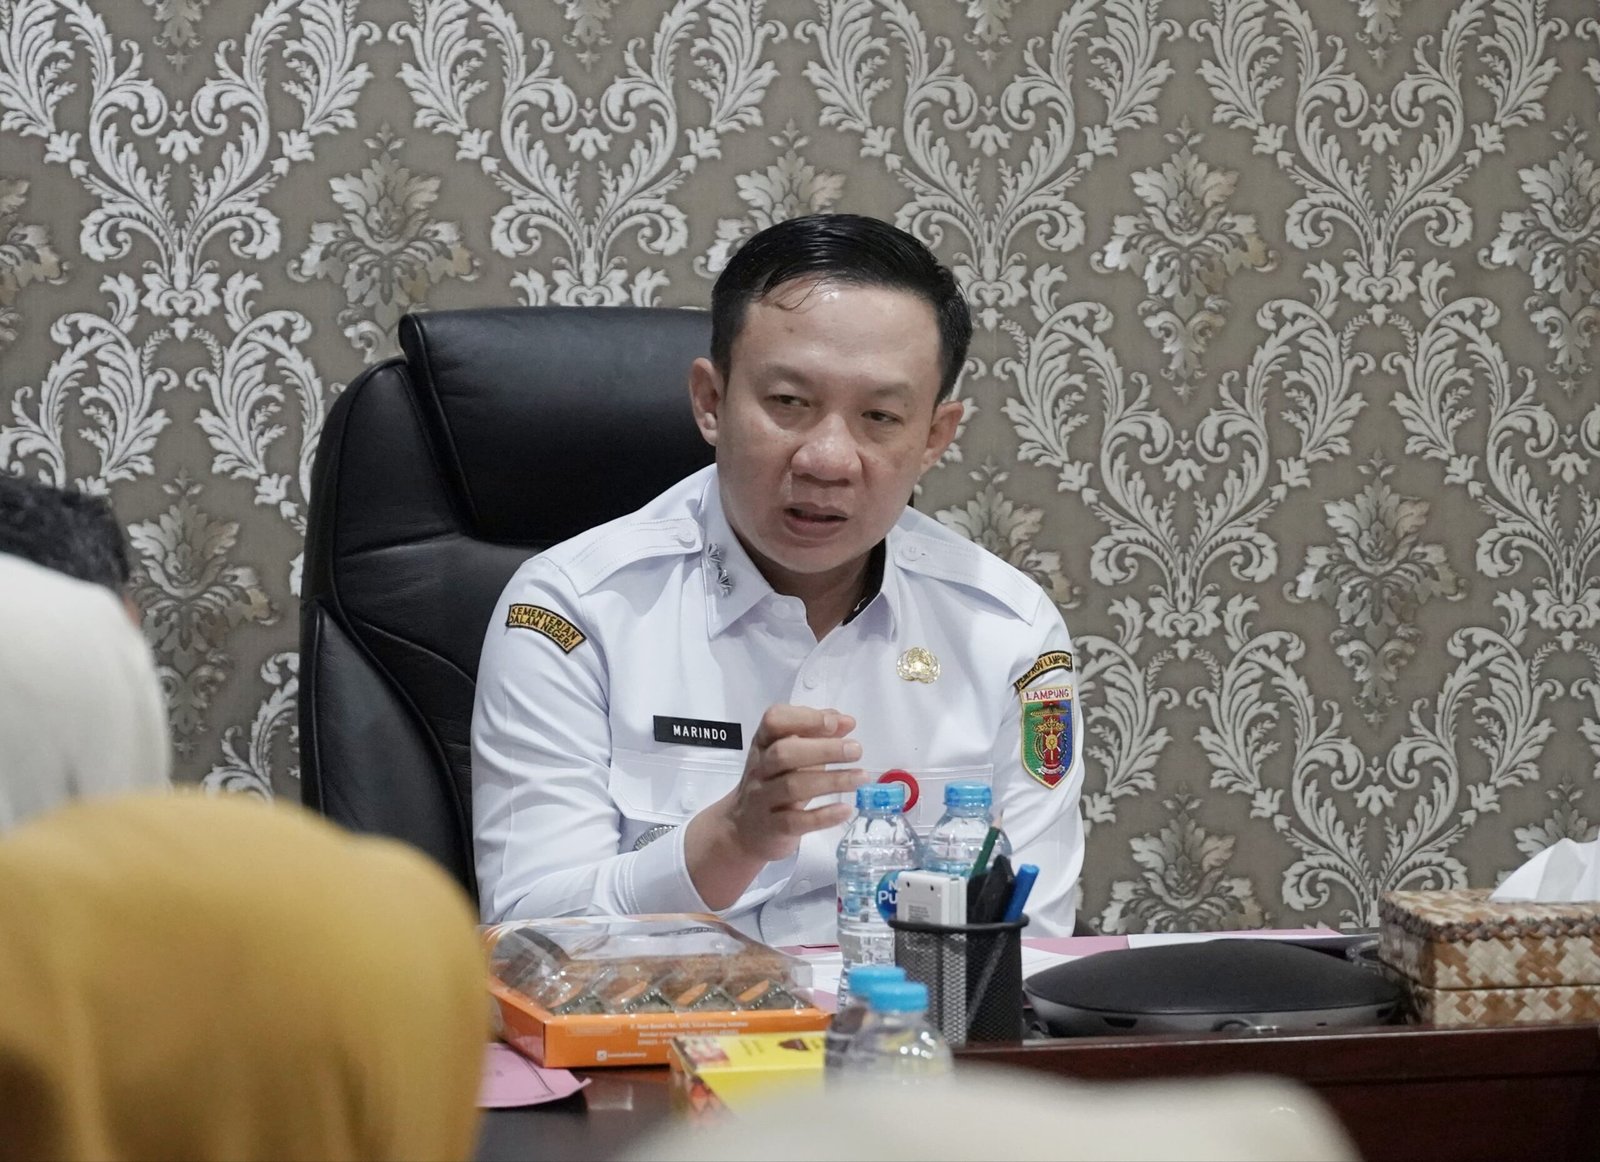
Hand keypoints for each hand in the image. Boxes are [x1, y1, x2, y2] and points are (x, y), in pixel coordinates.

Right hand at [684, 705, 866, 907]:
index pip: (774, 721)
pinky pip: (796, 821)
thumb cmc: (772, 783)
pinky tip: (845, 810)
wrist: (741, 830)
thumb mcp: (790, 755)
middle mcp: (760, 769)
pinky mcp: (772, 828)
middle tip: (856, 750)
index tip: (834, 723)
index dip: (804, 718)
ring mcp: (763, 799)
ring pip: (792, 786)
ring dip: (831, 781)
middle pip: (784, 753)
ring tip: (860, 777)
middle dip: (823, 749)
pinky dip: (823, 816)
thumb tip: (846, 721)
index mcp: (764, 744)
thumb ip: (816, 734)